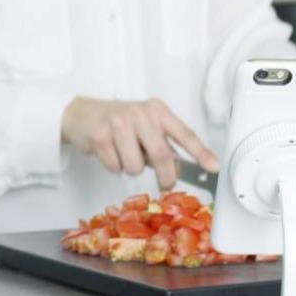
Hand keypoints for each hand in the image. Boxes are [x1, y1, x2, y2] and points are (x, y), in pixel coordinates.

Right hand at [61, 96, 219, 189]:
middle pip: (162, 154)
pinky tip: (108, 152)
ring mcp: (119, 123)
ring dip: (131, 168)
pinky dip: (113, 166)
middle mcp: (140, 113)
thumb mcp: (144, 124)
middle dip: (166, 176)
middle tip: (165, 185)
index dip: (201, 152)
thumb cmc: (118, 122)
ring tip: (123, 154)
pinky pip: (115, 166)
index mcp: (156, 110)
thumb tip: (178, 169)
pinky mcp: (100, 136)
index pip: (184, 133)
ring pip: (136, 166)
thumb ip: (161, 141)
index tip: (214, 166)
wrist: (80, 114)